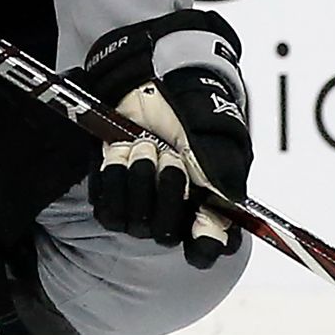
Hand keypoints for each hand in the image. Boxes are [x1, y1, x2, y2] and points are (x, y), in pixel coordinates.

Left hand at [84, 9, 250, 268]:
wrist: (152, 84)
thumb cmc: (191, 110)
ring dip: (140, 179)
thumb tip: (228, 203)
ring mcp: (140, 208)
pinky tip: (122, 149)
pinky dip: (115, 175)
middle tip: (170, 154)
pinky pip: (107, 207)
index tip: (201, 222)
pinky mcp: (110, 196)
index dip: (204, 243)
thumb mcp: (218, 134)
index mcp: (208, 206)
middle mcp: (174, 213)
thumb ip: (224, 170)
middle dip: (167, 191)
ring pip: (134, 223)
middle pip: (166, 233)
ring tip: (145, 144)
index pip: (207, 249)